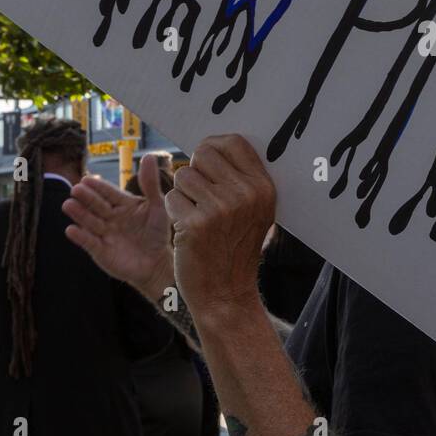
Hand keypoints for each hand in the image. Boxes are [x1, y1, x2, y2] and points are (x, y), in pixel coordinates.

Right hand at [63, 155, 173, 298]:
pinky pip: (88, 242)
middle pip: (96, 205)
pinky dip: (80, 236)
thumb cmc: (157, 233)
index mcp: (122, 204)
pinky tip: (71, 229)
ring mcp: (103, 233)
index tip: (89, 179)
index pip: (109, 193)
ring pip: (89, 221)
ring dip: (79, 214)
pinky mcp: (99, 250)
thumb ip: (151, 184)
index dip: (99, 187)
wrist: (157, 263)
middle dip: (87, 198)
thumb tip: (148, 156)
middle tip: (76, 189)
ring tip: (68, 205)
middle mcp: (110, 217)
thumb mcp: (157, 206)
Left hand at [167, 134, 275, 319]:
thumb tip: (215, 145)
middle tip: (200, 196)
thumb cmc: (236, 248)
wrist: (227, 294)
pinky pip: (171, 198)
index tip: (205, 161)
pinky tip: (188, 230)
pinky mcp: (195, 224)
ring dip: (183, 194)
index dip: (213, 146)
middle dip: (195, 171)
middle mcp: (245, 194)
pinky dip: (174, 212)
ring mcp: (220, 208)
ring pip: (184, 175)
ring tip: (196, 216)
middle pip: (204, 154)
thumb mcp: (256, 212)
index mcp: (263, 188)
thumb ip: (243, 179)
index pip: (234, 142)